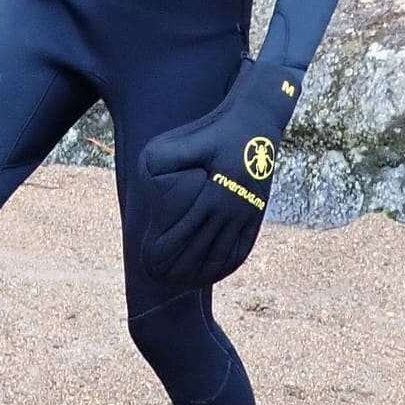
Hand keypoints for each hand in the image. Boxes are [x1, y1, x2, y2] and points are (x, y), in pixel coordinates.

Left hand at [135, 60, 300, 283]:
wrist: (256, 121)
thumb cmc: (215, 129)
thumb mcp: (186, 139)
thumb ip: (165, 161)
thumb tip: (147, 182)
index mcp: (214, 193)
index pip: (183, 232)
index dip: (164, 250)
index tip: (148, 262)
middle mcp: (232, 208)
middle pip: (201, 249)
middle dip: (178, 268)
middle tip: (158, 278)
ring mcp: (247, 213)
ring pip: (222, 253)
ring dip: (200, 271)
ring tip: (181, 282)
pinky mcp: (256, 213)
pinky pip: (241, 247)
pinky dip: (226, 265)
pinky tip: (212, 273)